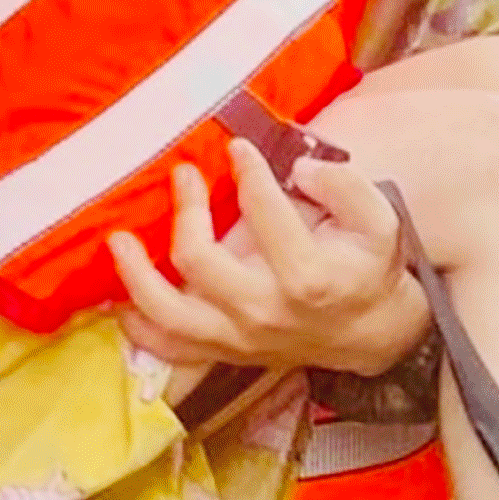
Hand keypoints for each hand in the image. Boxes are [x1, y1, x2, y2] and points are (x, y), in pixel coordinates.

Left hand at [108, 138, 432, 377]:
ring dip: (135, 276)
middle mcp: (264, 310)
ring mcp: (240, 337)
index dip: (248, 171)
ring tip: (118, 241)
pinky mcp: (226, 351)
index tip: (239, 148)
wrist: (372, 334)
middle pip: (198, 259)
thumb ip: (345, 187)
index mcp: (306, 276)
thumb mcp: (380, 221)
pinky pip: (170, 349)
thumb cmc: (369, 271)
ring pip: (169, 313)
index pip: (264, 212)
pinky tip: (121, 303)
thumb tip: (299, 169)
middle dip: (185, 209)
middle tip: (183, 173)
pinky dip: (139, 329)